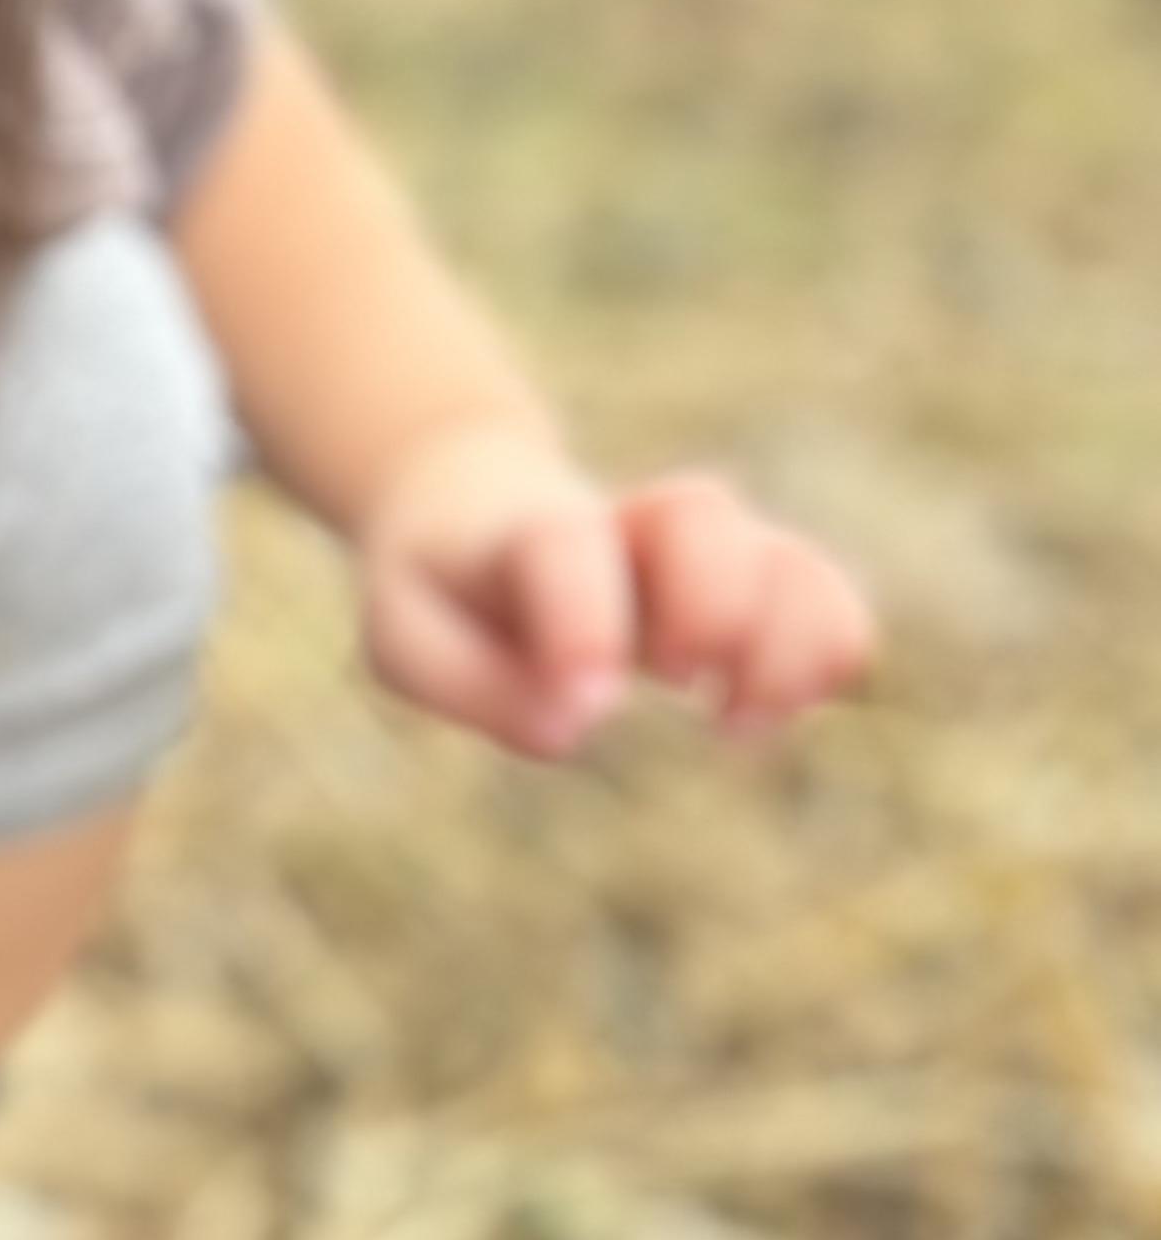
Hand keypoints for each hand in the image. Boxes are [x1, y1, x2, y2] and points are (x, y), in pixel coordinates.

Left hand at [354, 419, 876, 761]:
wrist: (480, 513)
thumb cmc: (443, 591)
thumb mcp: (409, 641)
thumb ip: (470, 683)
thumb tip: (568, 727)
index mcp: (529, 528)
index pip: (566, 544)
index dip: (585, 619)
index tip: (591, 707)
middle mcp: (632, 523)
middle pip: (702, 518)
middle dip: (707, 605)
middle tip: (672, 681)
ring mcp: (705, 550)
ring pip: (784, 557)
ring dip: (787, 642)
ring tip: (735, 722)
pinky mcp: (754, 585)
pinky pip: (828, 598)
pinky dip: (830, 651)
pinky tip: (782, 711)